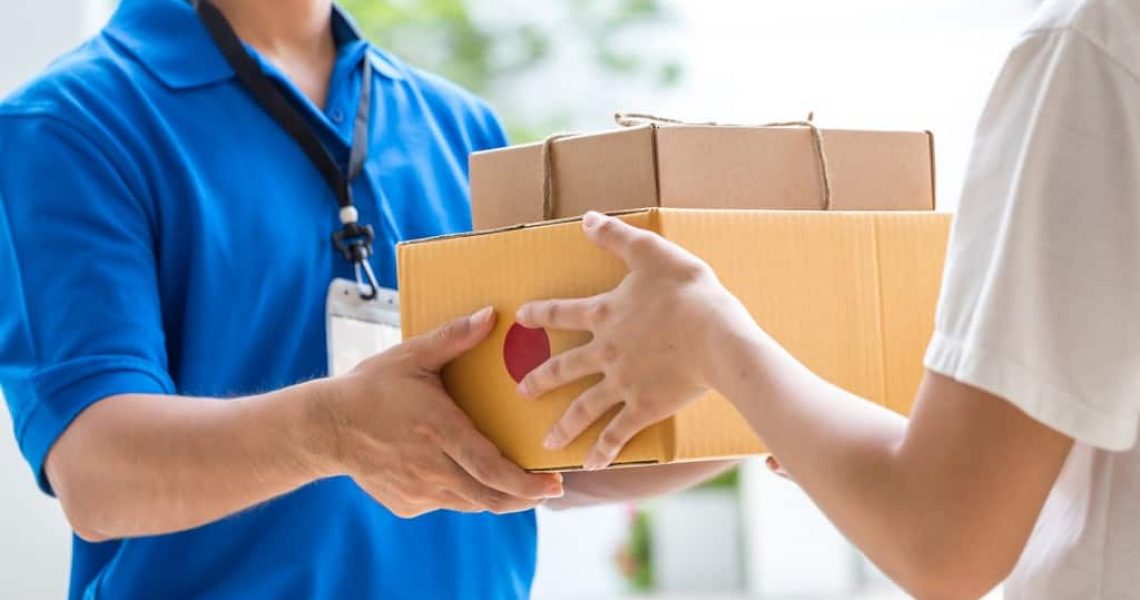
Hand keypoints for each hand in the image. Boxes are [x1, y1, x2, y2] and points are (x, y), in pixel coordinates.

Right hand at [317, 306, 563, 517]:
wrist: (324, 427)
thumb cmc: (371, 387)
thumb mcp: (412, 357)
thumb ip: (453, 338)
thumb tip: (492, 315)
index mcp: (440, 431)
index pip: (492, 469)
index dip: (526, 484)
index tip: (553, 485)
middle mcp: (432, 468)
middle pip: (489, 497)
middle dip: (524, 497)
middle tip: (548, 490)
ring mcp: (418, 491)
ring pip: (471, 503)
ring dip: (497, 497)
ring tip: (517, 485)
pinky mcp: (406, 504)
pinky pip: (445, 502)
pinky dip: (462, 492)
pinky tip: (465, 474)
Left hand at [516, 211, 760, 469]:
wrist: (716, 338)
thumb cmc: (689, 292)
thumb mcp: (652, 252)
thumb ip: (617, 237)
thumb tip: (586, 219)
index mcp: (605, 314)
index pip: (562, 313)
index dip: (540, 314)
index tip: (520, 318)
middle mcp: (605, 351)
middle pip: (564, 368)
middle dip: (541, 380)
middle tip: (522, 392)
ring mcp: (622, 383)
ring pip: (584, 407)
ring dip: (564, 425)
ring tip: (547, 442)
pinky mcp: (644, 408)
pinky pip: (617, 433)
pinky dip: (604, 451)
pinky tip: (591, 465)